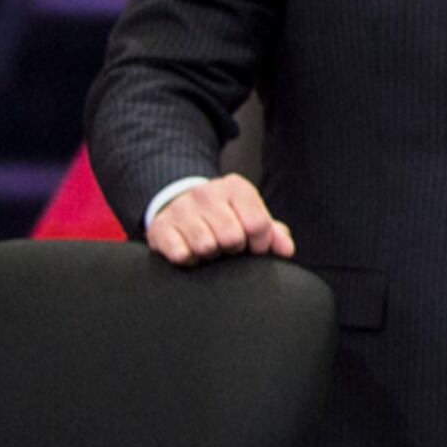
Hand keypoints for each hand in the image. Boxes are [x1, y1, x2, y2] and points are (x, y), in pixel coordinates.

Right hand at [149, 173, 293, 265]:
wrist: (179, 206)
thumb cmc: (225, 216)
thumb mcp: (250, 216)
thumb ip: (273, 232)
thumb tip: (286, 250)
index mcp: (235, 187)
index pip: (257, 223)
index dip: (260, 243)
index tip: (254, 247)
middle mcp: (206, 193)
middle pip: (232, 237)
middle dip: (234, 248)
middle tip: (228, 245)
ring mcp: (181, 208)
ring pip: (206, 246)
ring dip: (211, 254)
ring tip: (210, 246)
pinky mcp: (160, 227)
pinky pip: (182, 255)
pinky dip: (189, 260)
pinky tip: (190, 251)